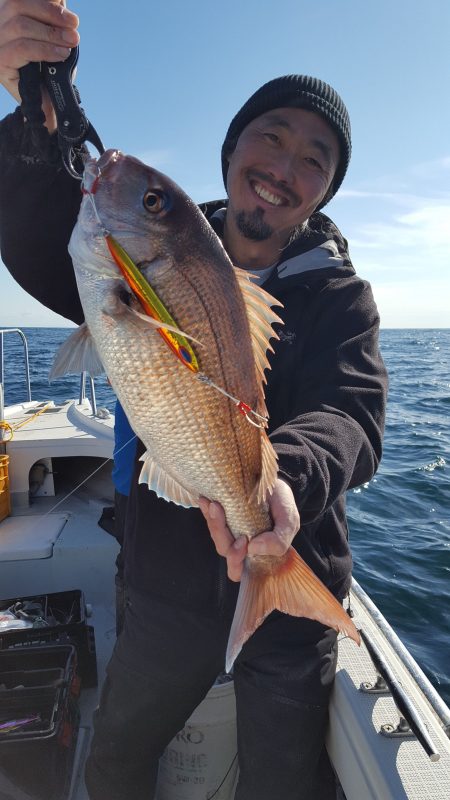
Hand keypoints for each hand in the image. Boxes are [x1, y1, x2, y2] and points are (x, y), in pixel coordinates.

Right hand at [0, 0, 78, 127]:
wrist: (47, 105)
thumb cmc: (50, 69)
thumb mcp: (53, 38)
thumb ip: (52, 19)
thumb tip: (60, 2)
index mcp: (7, 16)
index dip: (42, 0)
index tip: (63, 3)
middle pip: (17, 5)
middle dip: (50, 13)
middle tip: (74, 25)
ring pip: (21, 26)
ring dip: (51, 33)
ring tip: (71, 41)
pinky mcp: (1, 62)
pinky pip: (23, 48)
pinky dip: (45, 49)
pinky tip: (61, 54)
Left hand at [199, 478, 300, 581]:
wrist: (275, 482)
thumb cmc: (283, 505)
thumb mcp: (289, 521)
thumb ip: (279, 540)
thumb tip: (253, 549)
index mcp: (258, 554)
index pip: (240, 570)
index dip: (236, 562)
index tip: (243, 541)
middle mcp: (241, 545)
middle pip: (225, 551)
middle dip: (220, 535)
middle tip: (221, 514)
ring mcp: (230, 530)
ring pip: (216, 535)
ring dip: (213, 521)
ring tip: (214, 504)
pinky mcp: (222, 516)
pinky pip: (210, 519)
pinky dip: (207, 510)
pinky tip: (206, 500)